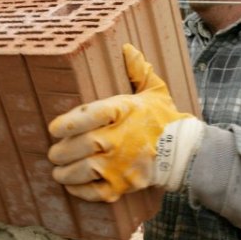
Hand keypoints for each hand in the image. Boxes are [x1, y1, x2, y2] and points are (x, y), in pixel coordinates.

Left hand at [48, 44, 203, 201]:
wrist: (185, 152)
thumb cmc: (165, 120)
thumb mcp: (155, 90)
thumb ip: (138, 70)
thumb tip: (127, 48)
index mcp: (123, 111)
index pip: (88, 115)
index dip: (67, 123)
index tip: (55, 128)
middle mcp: (119, 138)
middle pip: (81, 145)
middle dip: (61, 151)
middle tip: (54, 152)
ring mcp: (120, 164)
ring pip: (83, 170)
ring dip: (65, 172)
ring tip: (58, 171)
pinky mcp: (123, 185)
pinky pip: (94, 191)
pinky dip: (79, 190)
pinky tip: (72, 185)